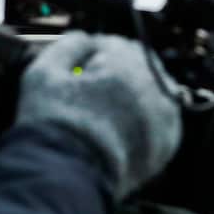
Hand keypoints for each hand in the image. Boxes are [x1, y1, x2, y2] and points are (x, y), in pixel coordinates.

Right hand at [17, 32, 181, 199]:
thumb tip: (85, 38)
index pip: (119, 44)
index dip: (97, 51)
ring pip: (156, 94)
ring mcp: (167, 120)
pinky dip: (146, 120)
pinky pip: (162, 122)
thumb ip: (69, 45)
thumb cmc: (55, 122)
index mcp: (130, 68)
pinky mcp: (168, 146)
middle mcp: (157, 91)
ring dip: (137, 94)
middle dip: (121, 72)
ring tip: (108, 109)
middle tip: (94, 88)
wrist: (68, 176)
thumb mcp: (45, 71)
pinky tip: (122, 127)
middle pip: (142, 68)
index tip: (83, 64)